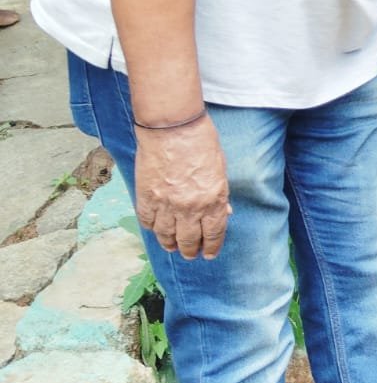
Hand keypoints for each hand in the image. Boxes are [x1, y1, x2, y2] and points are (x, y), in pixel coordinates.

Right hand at [134, 116, 230, 258]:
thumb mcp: (220, 169)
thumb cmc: (201, 142)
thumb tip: (223, 212)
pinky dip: (152, 228)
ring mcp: (166, 205)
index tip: (209, 254)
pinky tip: (156, 229)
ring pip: (166, 236)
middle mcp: (190, 208)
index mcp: (213, 200)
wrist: (172, 128)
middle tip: (190, 254)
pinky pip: (148, 222)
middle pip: (189, 240)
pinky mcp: (145, 198)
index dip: (212, 246)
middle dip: (191, 250)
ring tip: (173, 247)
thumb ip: (220, 194)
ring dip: (170, 244)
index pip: (214, 233)